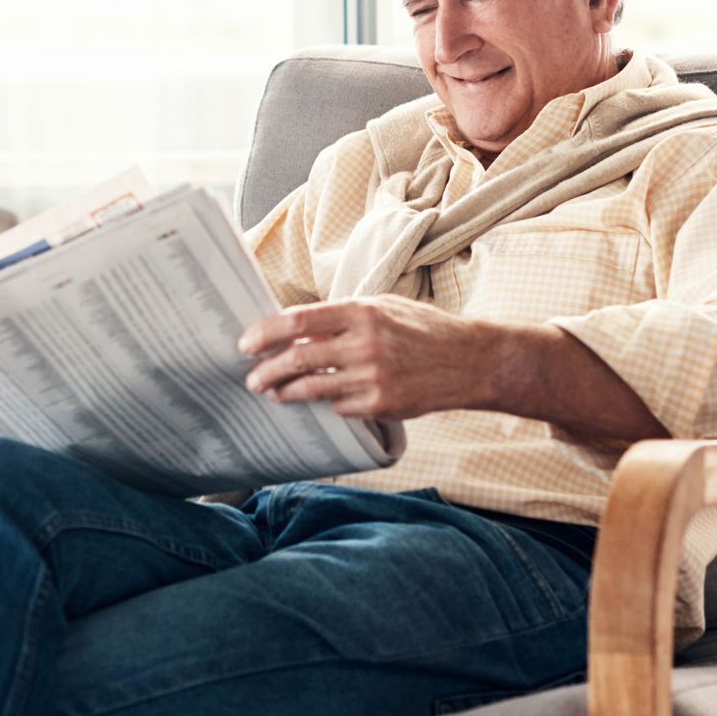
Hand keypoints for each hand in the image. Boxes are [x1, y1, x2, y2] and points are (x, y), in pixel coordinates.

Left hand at [239, 297, 496, 420]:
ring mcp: (373, 377)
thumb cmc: (424, 330)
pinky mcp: (382, 404)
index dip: (266, 332)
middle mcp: (365, 343)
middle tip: (252, 378)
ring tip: (272, 393)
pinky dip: (328, 404)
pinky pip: (340, 407)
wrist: (469, 361)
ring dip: (286, 392)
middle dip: (267, 370)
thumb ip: (343, 317)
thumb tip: (298, 332)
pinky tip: (324, 401)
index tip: (246, 343)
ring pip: (312, 389)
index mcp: (363, 311)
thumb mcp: (385, 308)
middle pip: (298, 358)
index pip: (299, 320)